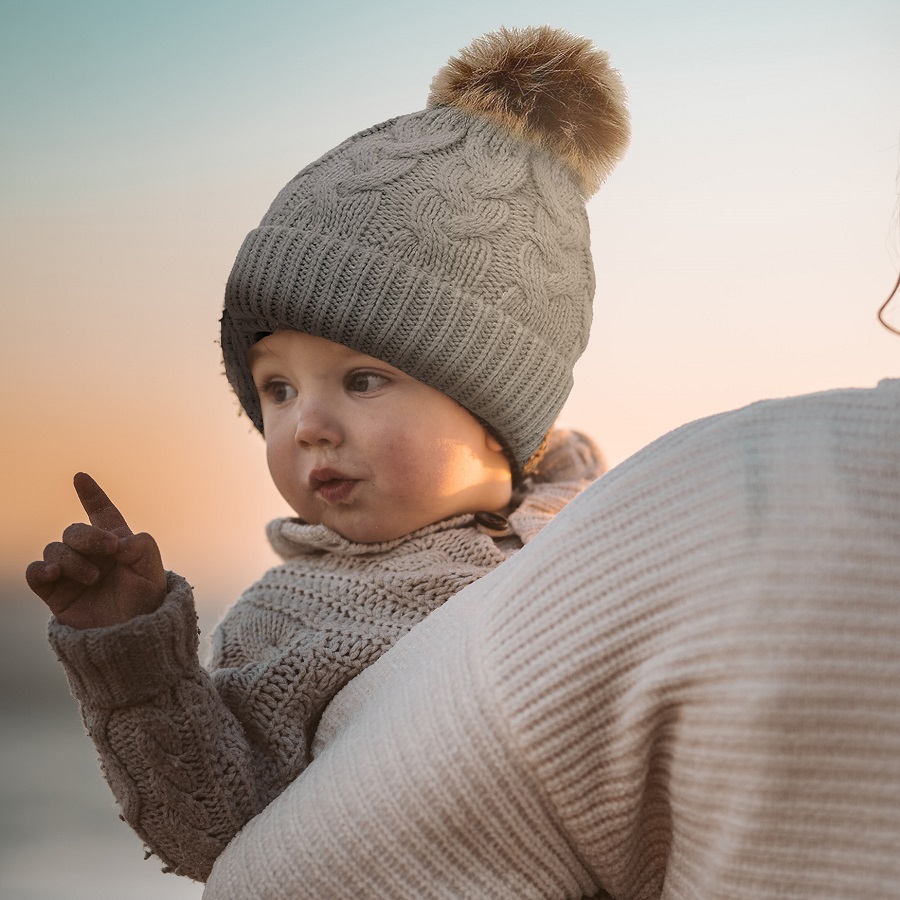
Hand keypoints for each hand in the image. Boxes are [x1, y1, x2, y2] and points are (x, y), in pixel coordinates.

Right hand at [25, 473, 166, 628]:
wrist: (132, 638)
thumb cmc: (147, 604)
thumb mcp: (154, 571)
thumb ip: (142, 546)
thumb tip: (117, 542)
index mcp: (117, 543)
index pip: (102, 513)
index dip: (92, 496)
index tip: (80, 477)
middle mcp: (92, 555)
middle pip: (74, 530)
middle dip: (89, 536)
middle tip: (110, 551)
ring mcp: (71, 573)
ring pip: (55, 549)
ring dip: (73, 559)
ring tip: (92, 578)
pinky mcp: (55, 593)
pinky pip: (37, 572)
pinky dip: (42, 569)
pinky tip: (55, 573)